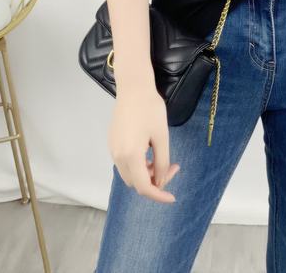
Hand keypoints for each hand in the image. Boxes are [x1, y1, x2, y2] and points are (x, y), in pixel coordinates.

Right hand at [108, 83, 179, 202]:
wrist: (133, 88)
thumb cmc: (151, 109)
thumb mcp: (161, 136)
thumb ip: (162, 162)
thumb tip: (161, 181)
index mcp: (131, 156)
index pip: (144, 187)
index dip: (159, 195)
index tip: (172, 197)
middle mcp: (118, 156)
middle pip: (136, 183)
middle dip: (155, 181)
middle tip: (173, 167)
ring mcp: (113, 149)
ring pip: (129, 174)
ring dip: (146, 173)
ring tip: (163, 160)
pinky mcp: (112, 142)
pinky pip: (125, 163)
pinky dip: (138, 165)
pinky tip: (150, 152)